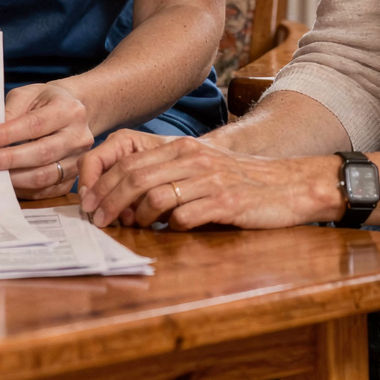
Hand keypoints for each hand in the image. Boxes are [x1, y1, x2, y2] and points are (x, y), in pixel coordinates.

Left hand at [0, 82, 94, 198]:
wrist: (71, 113)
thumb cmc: (45, 102)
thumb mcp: (28, 95)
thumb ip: (10, 112)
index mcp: (69, 110)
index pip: (35, 125)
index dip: (8, 135)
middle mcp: (78, 137)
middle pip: (42, 153)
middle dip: (9, 159)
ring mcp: (77, 160)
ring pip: (45, 176)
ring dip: (15, 178)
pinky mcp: (72, 178)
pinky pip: (47, 190)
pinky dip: (24, 190)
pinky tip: (7, 183)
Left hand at [80, 135, 342, 229]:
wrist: (291, 185)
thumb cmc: (241, 181)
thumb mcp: (202, 166)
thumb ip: (167, 173)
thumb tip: (122, 194)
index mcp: (182, 148)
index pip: (127, 159)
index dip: (101, 181)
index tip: (88, 201)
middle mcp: (192, 159)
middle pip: (133, 177)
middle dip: (107, 201)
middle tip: (97, 221)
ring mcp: (208, 180)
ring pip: (153, 196)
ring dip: (135, 217)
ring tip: (131, 228)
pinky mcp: (225, 204)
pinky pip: (183, 217)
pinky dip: (168, 228)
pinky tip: (167, 232)